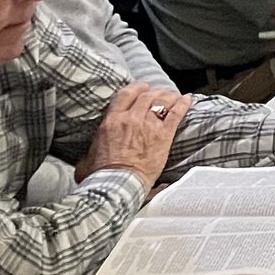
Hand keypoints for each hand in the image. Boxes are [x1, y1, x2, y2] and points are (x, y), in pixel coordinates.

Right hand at [79, 84, 193, 191]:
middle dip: (154, 91)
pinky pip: (176, 113)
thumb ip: (90, 152)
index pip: (126, 94)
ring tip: (173, 96)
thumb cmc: (102, 177)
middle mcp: (130, 119)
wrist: (118, 186)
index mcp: (111, 121)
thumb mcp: (87, 160)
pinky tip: (187, 99)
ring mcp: (148, 126)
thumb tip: (88, 156)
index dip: (136, 87)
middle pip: (147, 95)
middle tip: (159, 93)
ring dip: (169, 96)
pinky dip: (183, 104)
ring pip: (162, 100)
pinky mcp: (163, 136)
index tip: (141, 88)